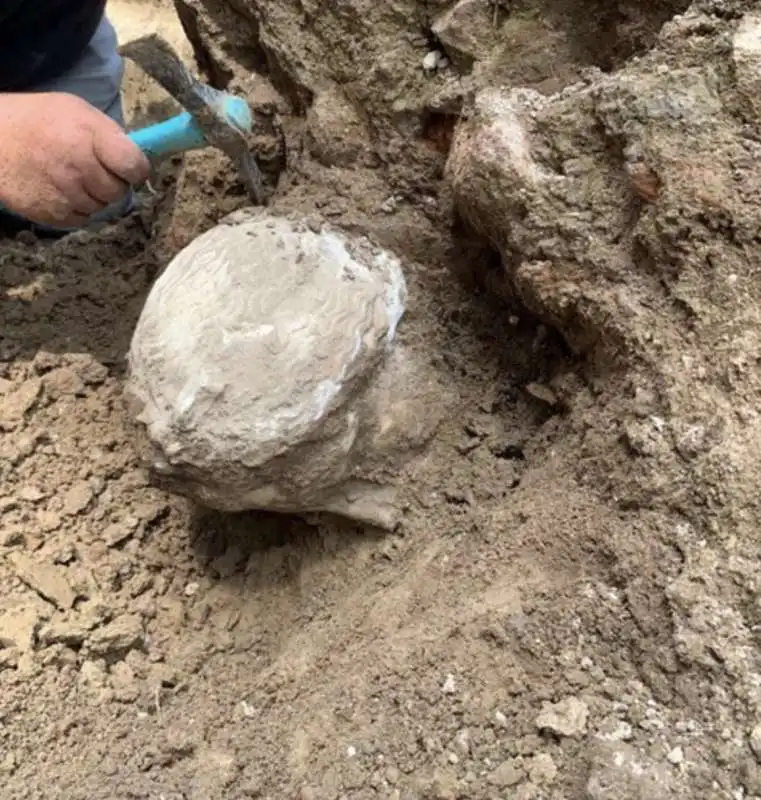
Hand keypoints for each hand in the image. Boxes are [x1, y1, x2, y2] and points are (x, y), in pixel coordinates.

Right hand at [0, 92, 149, 227]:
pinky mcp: (53, 214)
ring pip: (101, 208)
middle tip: (94, 169)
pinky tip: (61, 190)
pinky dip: (77, 208)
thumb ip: (109, 135)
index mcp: (89, 137)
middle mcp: (79, 168)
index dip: (135, 168)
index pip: (134, 166)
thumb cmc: (38, 120)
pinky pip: (82, 219)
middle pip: (119, 191)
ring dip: (93, 196)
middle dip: (112, 182)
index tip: (128, 166)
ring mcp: (66, 194)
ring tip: (72, 177)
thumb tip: (137, 159)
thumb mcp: (77, 111)